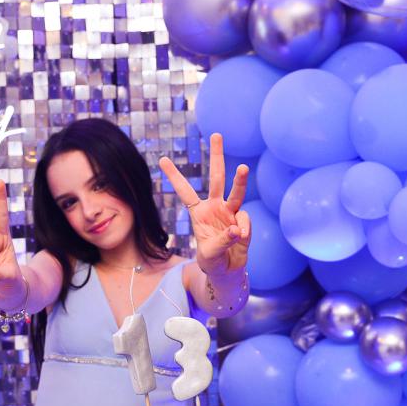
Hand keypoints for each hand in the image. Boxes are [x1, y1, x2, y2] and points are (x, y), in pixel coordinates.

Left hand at [159, 133, 251, 275]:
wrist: (227, 270)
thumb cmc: (212, 261)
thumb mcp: (210, 253)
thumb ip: (222, 241)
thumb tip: (237, 228)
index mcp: (198, 212)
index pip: (185, 191)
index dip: (175, 176)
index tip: (162, 159)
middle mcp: (215, 207)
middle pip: (216, 178)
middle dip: (217, 156)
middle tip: (216, 135)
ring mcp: (230, 212)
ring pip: (236, 191)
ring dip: (240, 179)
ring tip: (243, 167)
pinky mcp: (243, 221)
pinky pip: (244, 220)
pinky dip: (243, 229)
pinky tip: (240, 239)